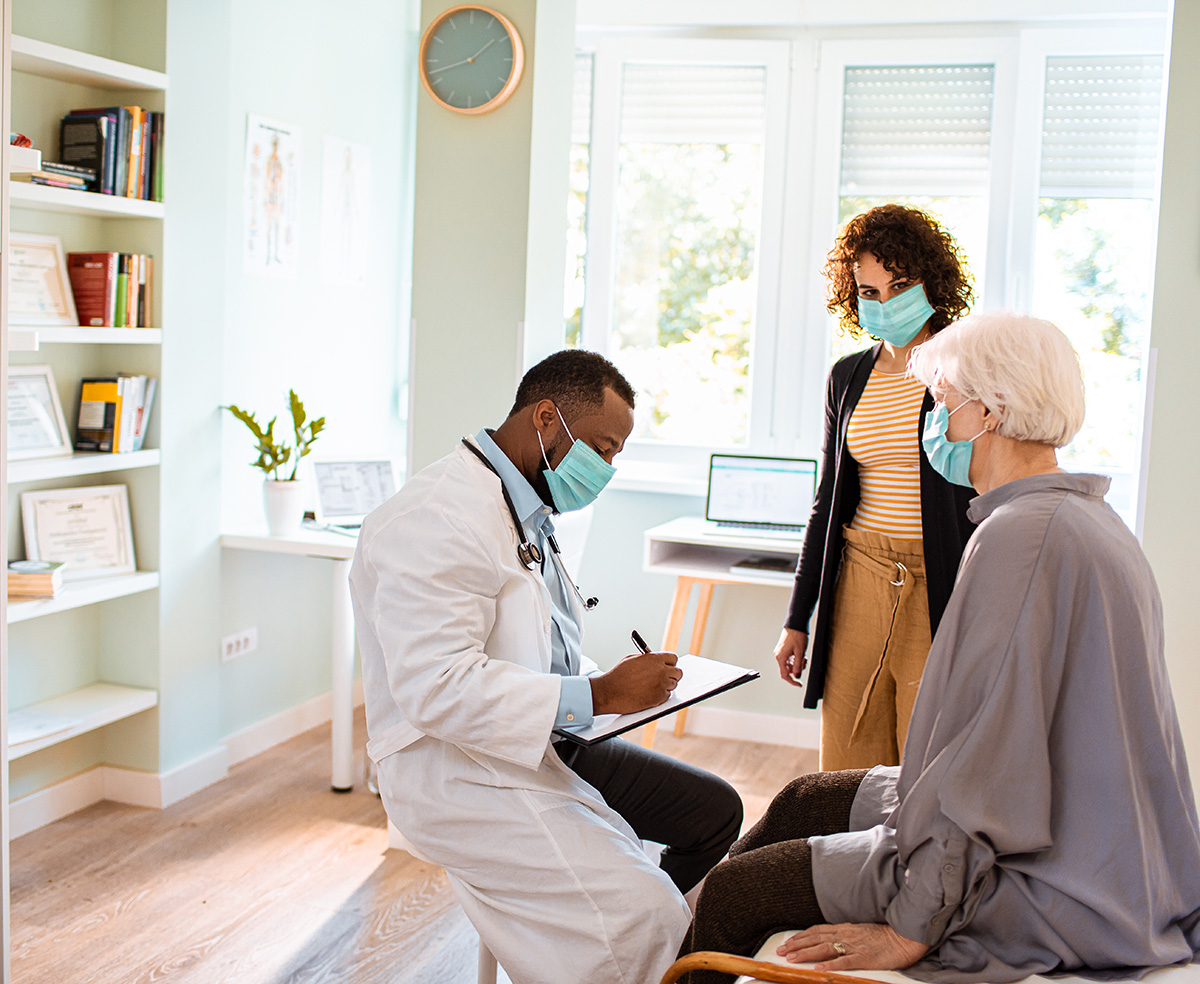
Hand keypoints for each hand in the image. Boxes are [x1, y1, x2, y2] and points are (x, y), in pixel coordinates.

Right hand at [590, 651, 681, 714]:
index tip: (668, 666)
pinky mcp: (659, 698)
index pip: (673, 658)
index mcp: (655, 659)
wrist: (609, 692)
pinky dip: (661, 695)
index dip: (670, 663)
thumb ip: (647, 659)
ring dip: (666, 685)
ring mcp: (661, 685)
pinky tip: (649, 693)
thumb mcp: (632, 659)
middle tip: (665, 677)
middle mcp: (661, 671)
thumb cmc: (618, 675)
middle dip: (672, 674)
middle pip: (678, 672)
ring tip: (652, 686)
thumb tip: (657, 661)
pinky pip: (667, 695)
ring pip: (673, 685)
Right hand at [773, 628, 807, 687]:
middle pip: (786, 670)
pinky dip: (795, 660)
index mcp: (780, 657)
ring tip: (803, 658)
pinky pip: (788, 659)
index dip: (792, 681)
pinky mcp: (783, 650)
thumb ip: (798, 666)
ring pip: (788, 664)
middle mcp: (778, 655)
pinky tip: (800, 655)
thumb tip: (796, 675)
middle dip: (796, 670)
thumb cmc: (797, 636)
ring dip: (796, 664)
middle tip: (804, 664)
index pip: (784, 675)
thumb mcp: (800, 653)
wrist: (795, 624)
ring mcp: (780, 652)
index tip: (799, 684)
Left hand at [776, 922, 928, 971]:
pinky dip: (829, 965)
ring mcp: (854, 946)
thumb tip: (830, 939)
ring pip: (824, 948)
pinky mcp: (864, 958)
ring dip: (805, 954)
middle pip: (815, 939)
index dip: (800, 936)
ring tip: (791, 959)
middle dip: (796, 945)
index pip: (816, 931)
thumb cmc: (885, 936)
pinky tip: (818, 970)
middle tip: (780, 952)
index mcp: (845, 928)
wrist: (905, 936)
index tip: (787, 942)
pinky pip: (844, 962)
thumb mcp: (860, 932)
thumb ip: (845, 935)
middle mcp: (845, 935)